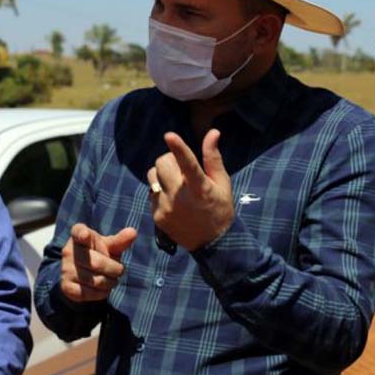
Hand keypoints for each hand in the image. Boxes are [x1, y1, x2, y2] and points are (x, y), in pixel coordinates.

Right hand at [60, 223, 137, 302]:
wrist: (81, 275)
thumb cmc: (99, 254)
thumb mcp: (109, 246)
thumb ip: (120, 240)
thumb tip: (133, 232)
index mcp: (79, 235)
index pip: (78, 231)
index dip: (82, 234)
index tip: (86, 235)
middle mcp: (68, 251)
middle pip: (96, 263)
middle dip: (114, 269)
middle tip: (120, 270)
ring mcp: (65, 269)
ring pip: (93, 280)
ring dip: (110, 282)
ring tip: (113, 279)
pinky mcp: (66, 286)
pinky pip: (88, 293)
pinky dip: (101, 293)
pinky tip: (104, 289)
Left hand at [147, 129, 233, 251]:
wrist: (213, 243)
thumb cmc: (220, 208)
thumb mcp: (222, 183)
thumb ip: (213, 157)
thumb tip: (213, 132)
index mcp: (200, 188)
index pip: (188, 164)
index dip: (179, 148)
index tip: (169, 135)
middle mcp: (181, 198)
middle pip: (162, 163)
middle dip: (170, 160)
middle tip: (180, 168)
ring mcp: (166, 208)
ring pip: (152, 176)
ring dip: (162, 174)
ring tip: (175, 184)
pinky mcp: (157, 217)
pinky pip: (151, 193)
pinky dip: (160, 191)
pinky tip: (173, 201)